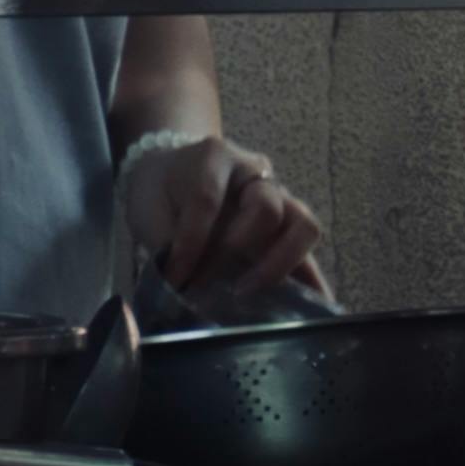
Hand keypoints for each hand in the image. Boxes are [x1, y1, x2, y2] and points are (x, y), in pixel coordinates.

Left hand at [118, 129, 325, 309]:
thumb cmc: (161, 191)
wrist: (173, 172)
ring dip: (283, 265)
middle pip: (267, 207)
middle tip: (221, 284)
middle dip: (242, 252)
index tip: (175, 279)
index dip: (191, 243)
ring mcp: (280, 197)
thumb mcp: (148, 209)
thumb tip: (182, 287)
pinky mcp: (289, 225)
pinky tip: (316, 307)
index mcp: (214, 158)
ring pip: (303, 225)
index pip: (208, 200)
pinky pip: (306, 251)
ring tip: (262, 298)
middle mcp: (255, 173)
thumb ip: (164, 242)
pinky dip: (312, 280)